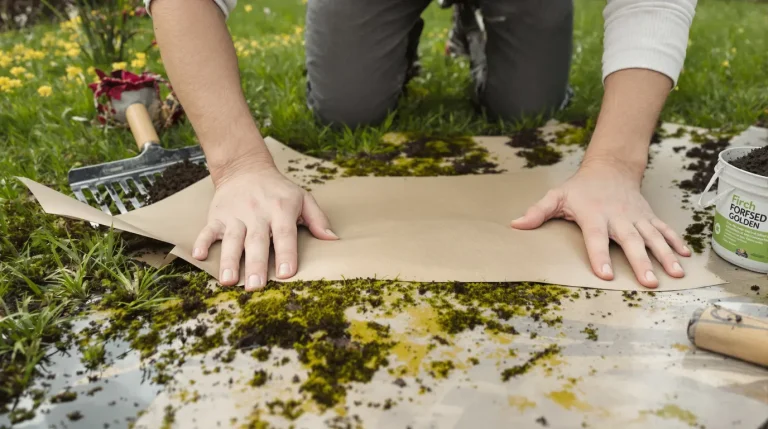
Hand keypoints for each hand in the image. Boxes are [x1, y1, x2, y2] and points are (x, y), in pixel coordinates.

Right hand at [192, 158, 337, 290]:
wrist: (245, 168)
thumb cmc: (278, 190)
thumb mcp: (303, 198)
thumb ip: (317, 219)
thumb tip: (332, 239)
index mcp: (281, 209)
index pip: (285, 233)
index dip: (286, 253)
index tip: (287, 273)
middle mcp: (257, 212)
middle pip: (257, 241)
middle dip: (257, 264)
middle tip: (256, 286)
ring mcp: (236, 214)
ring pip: (233, 239)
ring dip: (230, 260)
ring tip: (229, 280)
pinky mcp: (217, 215)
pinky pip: (208, 229)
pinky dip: (203, 241)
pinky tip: (199, 255)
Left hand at [510, 158, 690, 287]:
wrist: (610, 168)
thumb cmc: (580, 188)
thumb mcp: (556, 196)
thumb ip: (538, 212)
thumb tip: (515, 225)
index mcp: (595, 215)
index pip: (596, 238)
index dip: (600, 256)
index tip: (606, 275)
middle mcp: (619, 217)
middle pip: (631, 241)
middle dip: (640, 262)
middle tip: (649, 282)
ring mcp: (636, 217)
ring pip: (653, 237)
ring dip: (665, 255)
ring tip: (675, 274)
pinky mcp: (648, 216)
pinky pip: (664, 229)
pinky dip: (676, 242)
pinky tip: (686, 257)